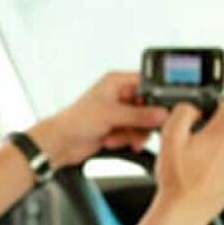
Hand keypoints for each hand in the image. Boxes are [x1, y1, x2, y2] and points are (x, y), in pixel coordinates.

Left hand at [28, 72, 168, 167]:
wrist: (61, 143)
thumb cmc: (75, 121)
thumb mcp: (111, 115)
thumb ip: (140, 115)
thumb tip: (162, 114)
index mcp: (116, 81)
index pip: (148, 84)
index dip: (156, 98)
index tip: (160, 112)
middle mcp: (119, 94)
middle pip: (148, 106)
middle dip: (142, 122)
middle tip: (136, 130)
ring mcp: (119, 112)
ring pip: (143, 123)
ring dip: (131, 134)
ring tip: (115, 137)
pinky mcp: (117, 127)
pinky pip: (134, 134)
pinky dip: (125, 140)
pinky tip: (112, 141)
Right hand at [154, 95, 223, 224]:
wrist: (184, 210)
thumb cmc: (176, 178)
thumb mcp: (169, 137)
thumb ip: (183, 112)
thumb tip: (193, 108)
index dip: (219, 102)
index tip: (209, 112)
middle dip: (215, 128)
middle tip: (195, 144)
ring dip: (221, 146)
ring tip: (199, 162)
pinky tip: (208, 172)